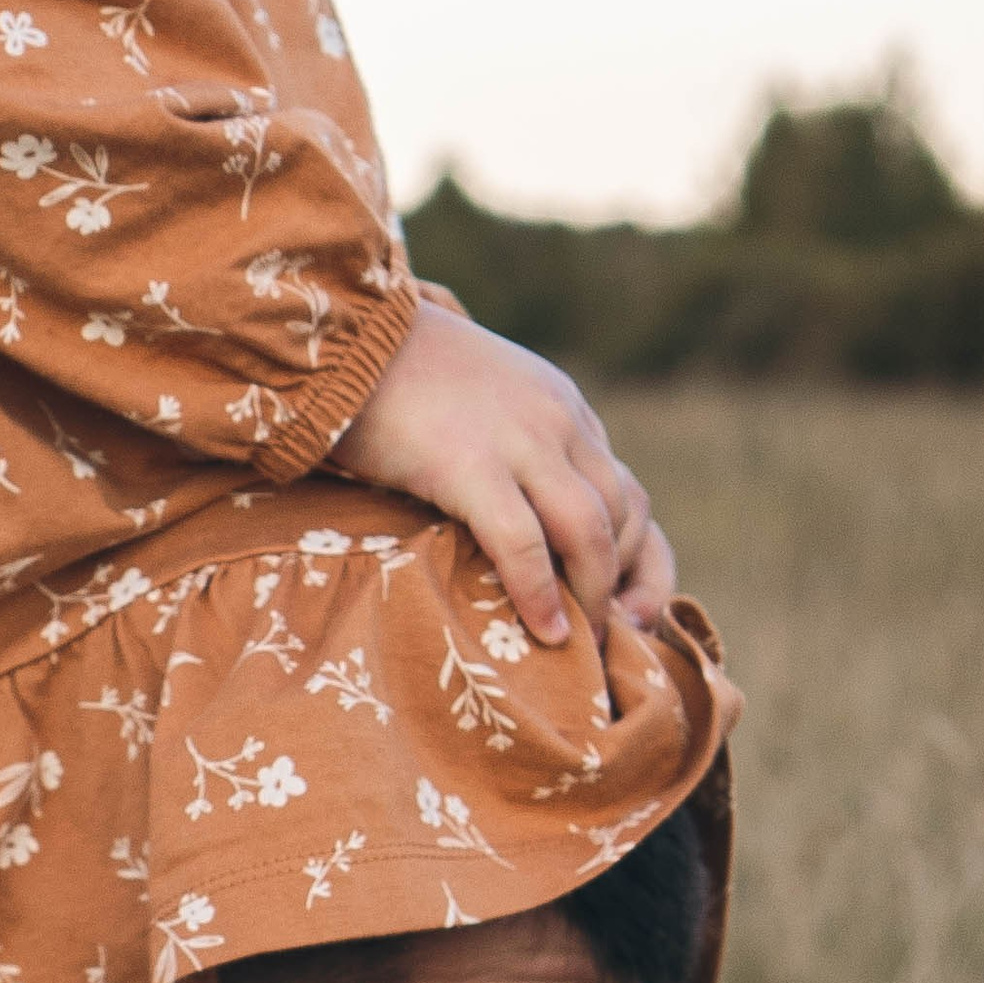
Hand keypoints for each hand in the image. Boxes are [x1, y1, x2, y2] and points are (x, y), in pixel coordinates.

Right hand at [331, 292, 675, 646]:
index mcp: (563, 410)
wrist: (344, 336)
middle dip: (626, 586)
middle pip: (624, 516)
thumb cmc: (394, 379)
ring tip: (583, 646)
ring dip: (593, 598)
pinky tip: (546, 634)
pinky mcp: (467, 464)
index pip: (630, 496)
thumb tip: (518, 516)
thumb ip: (511, 446)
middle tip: (613, 640)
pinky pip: (524, 543)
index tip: (629, 611)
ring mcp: (518, 441)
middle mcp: (557, 422)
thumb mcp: (480, 400)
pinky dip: (542, 594)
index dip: (639, 562)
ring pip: (589, 532)